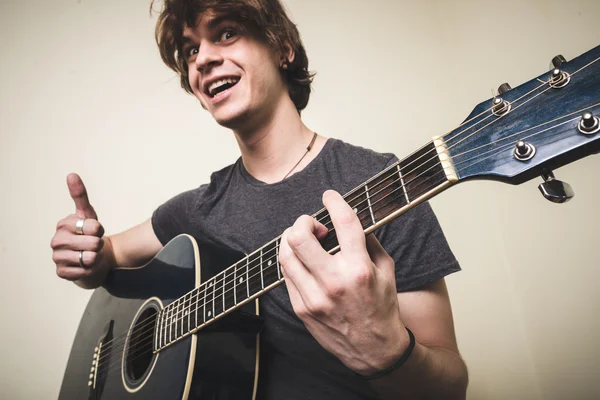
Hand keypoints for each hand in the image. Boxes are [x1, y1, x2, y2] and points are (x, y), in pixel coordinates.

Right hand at [51, 173, 105, 281]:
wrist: (91, 259)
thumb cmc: (89, 234)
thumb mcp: (88, 214)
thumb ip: (80, 196)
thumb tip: (71, 174)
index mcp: (63, 224)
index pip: (94, 227)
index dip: (100, 230)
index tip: (95, 231)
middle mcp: (56, 241)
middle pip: (93, 243)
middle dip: (99, 245)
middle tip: (94, 245)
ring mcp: (57, 257)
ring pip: (90, 258)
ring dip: (96, 258)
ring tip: (90, 255)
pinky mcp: (61, 273)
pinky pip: (85, 271)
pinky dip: (90, 270)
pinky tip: (85, 266)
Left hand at [279, 190, 409, 374]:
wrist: (373, 350)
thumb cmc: (382, 308)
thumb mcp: (386, 271)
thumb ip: (369, 242)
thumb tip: (351, 219)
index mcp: (359, 269)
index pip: (344, 223)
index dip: (335, 202)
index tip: (330, 196)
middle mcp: (334, 282)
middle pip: (299, 237)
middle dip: (303, 222)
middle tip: (313, 225)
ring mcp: (314, 297)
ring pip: (286, 254)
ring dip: (292, 239)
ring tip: (304, 240)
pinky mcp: (302, 308)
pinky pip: (286, 275)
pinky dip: (292, 261)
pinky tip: (303, 261)